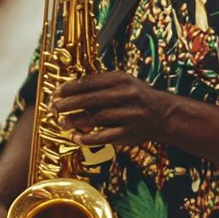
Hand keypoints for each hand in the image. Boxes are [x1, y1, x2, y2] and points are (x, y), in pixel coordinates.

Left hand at [52, 70, 175, 147]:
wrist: (164, 114)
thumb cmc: (138, 96)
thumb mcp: (125, 82)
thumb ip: (103, 84)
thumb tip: (72, 89)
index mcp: (122, 80)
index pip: (91, 82)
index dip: (71, 87)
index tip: (57, 92)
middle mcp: (126, 96)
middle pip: (91, 99)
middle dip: (69, 104)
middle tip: (54, 107)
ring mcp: (128, 115)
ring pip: (96, 118)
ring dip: (75, 120)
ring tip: (62, 122)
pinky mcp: (129, 132)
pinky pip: (105, 136)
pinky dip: (89, 138)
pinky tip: (77, 137)